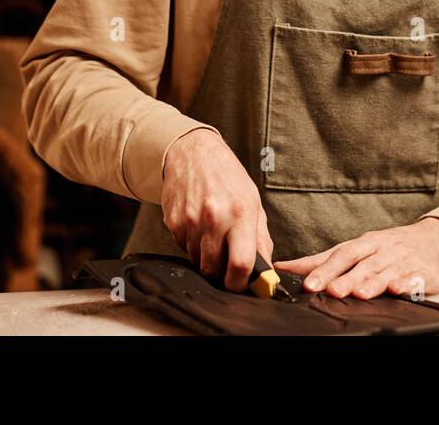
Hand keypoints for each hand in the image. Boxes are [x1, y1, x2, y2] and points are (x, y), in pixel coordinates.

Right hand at [161, 128, 272, 292]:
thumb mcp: (253, 203)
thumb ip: (260, 240)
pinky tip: (198, 225)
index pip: (240, 264)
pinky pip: (184, 249)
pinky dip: (192, 245)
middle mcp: (214, 219)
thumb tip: (265, 273)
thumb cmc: (228, 177)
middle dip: (221, 274)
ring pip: (197, 261)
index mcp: (240, 214)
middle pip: (214, 269)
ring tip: (213, 235)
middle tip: (226, 262)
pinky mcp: (174, 223)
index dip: (240, 284)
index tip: (240, 285)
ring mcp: (191, 221)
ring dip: (206, 258)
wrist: (193, 153)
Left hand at [273, 218, 438, 299]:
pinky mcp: (424, 273)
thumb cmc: (389, 246)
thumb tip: (284, 266)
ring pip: (386, 272)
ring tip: (360, 294)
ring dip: (373, 283)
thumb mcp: (356, 247)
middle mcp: (383, 250)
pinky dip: (408, 285)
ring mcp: (404, 261)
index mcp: (365, 243)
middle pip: (362, 264)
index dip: (324, 269)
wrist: (435, 239)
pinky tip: (400, 290)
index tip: (308, 283)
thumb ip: (322, 259)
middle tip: (329, 290)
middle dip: (345, 277)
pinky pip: (416, 279)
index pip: (341, 254)